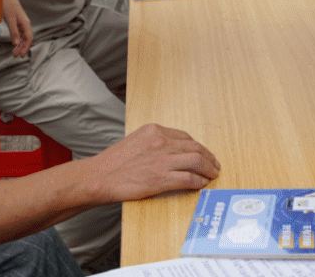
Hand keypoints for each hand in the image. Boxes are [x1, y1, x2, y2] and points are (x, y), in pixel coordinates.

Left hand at [1, 0, 32, 56]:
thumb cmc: (7, 4)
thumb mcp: (10, 19)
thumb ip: (13, 31)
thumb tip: (16, 44)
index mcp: (25, 23)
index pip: (29, 38)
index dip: (26, 47)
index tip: (21, 55)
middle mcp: (24, 23)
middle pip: (26, 39)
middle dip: (22, 48)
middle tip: (15, 55)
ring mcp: (20, 22)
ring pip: (22, 36)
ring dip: (19, 44)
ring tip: (14, 51)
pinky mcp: (15, 21)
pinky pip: (18, 32)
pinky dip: (16, 39)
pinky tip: (13, 43)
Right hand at [85, 123, 219, 203]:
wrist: (99, 176)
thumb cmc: (114, 162)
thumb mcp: (136, 140)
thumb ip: (154, 142)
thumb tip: (173, 151)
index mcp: (154, 130)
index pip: (185, 137)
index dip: (199, 146)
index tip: (204, 153)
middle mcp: (160, 142)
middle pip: (195, 147)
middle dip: (209, 157)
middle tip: (215, 165)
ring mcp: (161, 160)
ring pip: (196, 161)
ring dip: (208, 169)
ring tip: (212, 175)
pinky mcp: (161, 179)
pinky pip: (188, 179)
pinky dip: (199, 181)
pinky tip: (201, 184)